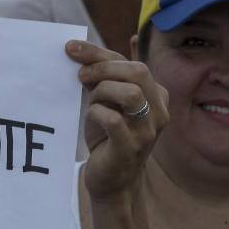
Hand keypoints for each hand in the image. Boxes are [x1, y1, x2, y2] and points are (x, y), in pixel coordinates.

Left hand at [65, 40, 167, 198]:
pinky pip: (114, 120)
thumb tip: (76, 49)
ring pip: (131, 93)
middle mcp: (158, 112)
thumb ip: (100, 77)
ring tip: (92, 102)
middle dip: (103, 69)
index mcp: (156, 95)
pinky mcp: (130, 148)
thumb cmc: (107, 135)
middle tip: (80, 77)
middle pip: (138, 72)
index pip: (131, 63)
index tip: (70, 48)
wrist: (111, 179)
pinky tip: (91, 117)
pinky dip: (97, 113)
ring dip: (103, 92)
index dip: (99, 53)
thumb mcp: (106, 101)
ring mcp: (147, 131)